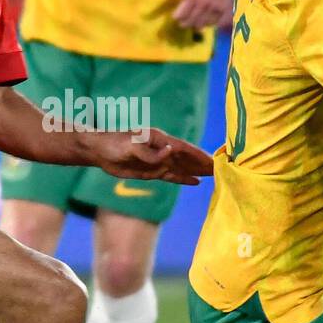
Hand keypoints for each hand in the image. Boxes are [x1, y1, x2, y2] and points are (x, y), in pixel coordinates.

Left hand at [88, 127, 214, 185]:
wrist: (99, 150)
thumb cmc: (114, 143)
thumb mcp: (131, 146)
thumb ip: (150, 152)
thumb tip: (170, 152)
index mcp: (160, 140)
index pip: (184, 149)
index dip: (199, 155)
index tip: (215, 160)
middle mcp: (162, 150)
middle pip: (187, 159)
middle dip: (204, 164)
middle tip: (223, 169)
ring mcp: (158, 161)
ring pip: (182, 168)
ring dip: (198, 171)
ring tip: (215, 175)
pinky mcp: (152, 171)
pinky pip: (172, 176)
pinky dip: (184, 179)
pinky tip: (196, 182)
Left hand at [166, 0, 232, 29]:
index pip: (182, 14)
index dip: (177, 17)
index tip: (175, 16)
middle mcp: (204, 4)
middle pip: (191, 21)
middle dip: (184, 23)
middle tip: (182, 23)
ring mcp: (214, 8)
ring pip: (202, 24)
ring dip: (195, 25)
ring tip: (192, 23)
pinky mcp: (223, 10)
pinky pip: (214, 23)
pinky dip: (208, 24)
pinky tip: (204, 21)